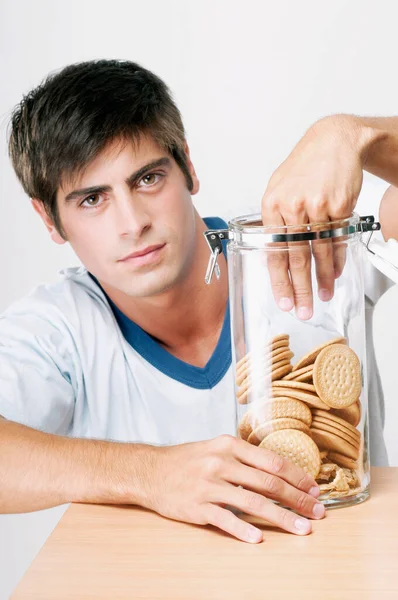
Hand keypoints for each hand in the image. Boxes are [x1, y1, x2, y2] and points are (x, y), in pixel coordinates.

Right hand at [147, 435, 324, 542]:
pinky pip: (225, 519)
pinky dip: (243, 529)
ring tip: (301, 528)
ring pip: (253, 502)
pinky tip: (258, 538)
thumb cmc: (188, 461)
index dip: (297, 477)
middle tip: (318, 512)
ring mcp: (209, 485)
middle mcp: (221, 463)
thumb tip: (279, 473)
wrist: (151, 471)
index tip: (314, 489)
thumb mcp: (216, 448)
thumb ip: (244, 458)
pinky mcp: (197, 506)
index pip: (272, 462)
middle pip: (269, 483)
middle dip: (298, 499)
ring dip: (282, 517)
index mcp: (229, 445)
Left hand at [261, 115, 364, 319]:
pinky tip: (336, 273)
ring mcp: (317, 206)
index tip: (283, 300)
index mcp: (271, 205)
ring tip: (323, 296)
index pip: (273, 252)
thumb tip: (273, 254)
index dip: (279, 280)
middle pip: (296, 257)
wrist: (333, 141)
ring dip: (323, 278)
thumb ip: (274, 221)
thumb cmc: (304, 167)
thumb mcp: (278, 189)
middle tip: (303, 309)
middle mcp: (292, 206)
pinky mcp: (339, 205)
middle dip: (301, 288)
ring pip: (319, 252)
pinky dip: (337, 260)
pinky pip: (337, 240)